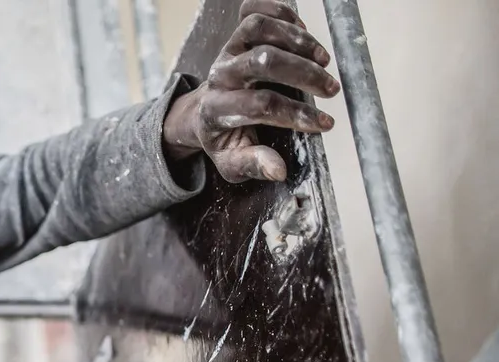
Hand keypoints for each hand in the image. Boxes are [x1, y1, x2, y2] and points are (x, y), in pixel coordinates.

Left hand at [162, 0, 339, 182]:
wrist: (204, 112)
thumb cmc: (226, 136)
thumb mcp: (233, 160)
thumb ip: (253, 165)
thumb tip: (278, 170)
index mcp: (216, 110)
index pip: (260, 106)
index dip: (296, 114)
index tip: (325, 123)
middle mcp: (220, 75)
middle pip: (262, 61)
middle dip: (302, 74)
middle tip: (331, 88)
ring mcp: (228, 49)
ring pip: (257, 28)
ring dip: (296, 40)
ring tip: (323, 59)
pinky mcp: (236, 33)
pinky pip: (253, 10)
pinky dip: (281, 12)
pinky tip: (303, 30)